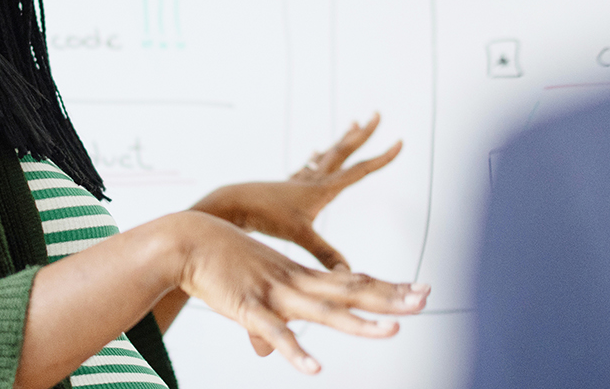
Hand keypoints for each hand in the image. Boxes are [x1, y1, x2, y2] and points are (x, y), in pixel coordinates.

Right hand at [166, 211, 430, 373]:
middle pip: (351, 292)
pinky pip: (275, 334)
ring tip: (392, 331)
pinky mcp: (249, 309)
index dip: (386, 287)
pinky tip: (314, 368)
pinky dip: (295, 351)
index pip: (353, 282)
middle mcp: (295, 283)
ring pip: (325, 311)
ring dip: (360, 323)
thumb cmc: (217, 266)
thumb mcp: (248, 299)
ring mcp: (275, 294)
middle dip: (389, 297)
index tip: (418, 289)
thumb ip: (260, 328)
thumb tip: (263, 352)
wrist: (184, 242)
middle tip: (426, 299)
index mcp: (299, 278)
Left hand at [193, 113, 401, 270]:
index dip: (382, 158)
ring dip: (341, 141)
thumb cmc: (264, 218)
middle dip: (362, 134)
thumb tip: (348, 275)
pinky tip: (312, 156)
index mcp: (321, 189)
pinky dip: (315, 160)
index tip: (400, 141)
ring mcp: (296, 182)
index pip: (359, 171)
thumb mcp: (299, 236)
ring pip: (326, 156)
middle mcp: (311, 180)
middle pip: (342, 151)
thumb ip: (325, 254)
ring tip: (352, 125)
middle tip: (377, 114)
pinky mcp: (284, 188)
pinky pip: (306, 169)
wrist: (230, 206)